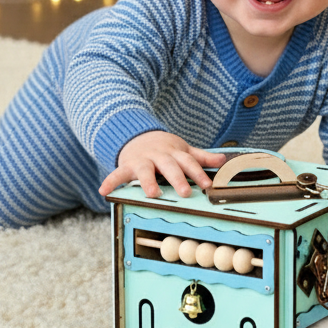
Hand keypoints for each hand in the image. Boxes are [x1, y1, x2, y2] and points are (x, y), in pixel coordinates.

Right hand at [98, 131, 226, 199]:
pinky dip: (110, 181)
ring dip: (147, 182)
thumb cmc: (164, 148)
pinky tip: (104, 191)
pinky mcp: (127, 165)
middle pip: (170, 167)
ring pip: (146, 171)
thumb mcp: (183, 149)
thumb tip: (223, 160)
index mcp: (175, 153)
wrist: (137, 134)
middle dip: (177, 179)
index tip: (207, 185)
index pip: (189, 163)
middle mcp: (159, 156)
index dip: (199, 173)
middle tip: (184, 193)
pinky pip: (117, 173)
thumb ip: (201, 157)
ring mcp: (142, 160)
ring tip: (151, 194)